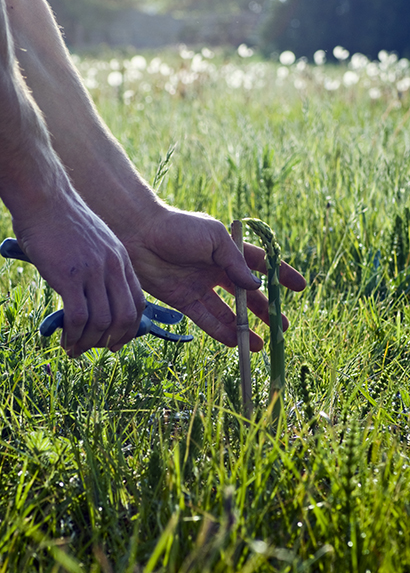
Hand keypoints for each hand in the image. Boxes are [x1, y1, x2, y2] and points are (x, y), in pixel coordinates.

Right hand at [13, 190, 144, 355]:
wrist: (44, 198)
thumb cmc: (63, 220)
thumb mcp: (95, 241)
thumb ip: (101, 265)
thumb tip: (96, 295)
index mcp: (121, 260)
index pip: (137, 303)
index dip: (129, 329)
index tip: (114, 342)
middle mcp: (112, 267)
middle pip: (125, 317)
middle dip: (112, 340)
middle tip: (94, 349)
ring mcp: (93, 272)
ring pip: (102, 322)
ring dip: (89, 342)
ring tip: (74, 349)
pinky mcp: (69, 276)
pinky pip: (78, 317)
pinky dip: (73, 335)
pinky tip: (64, 339)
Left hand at [123, 206, 305, 351]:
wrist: (138, 235)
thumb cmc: (177, 228)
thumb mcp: (213, 238)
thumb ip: (235, 262)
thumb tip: (257, 285)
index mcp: (227, 249)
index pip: (260, 263)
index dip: (279, 275)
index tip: (299, 287)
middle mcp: (216, 270)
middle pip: (246, 294)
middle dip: (265, 310)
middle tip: (281, 326)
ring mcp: (201, 286)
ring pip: (228, 311)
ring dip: (244, 327)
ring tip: (262, 344)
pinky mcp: (184, 300)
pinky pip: (206, 319)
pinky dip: (221, 331)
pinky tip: (236, 342)